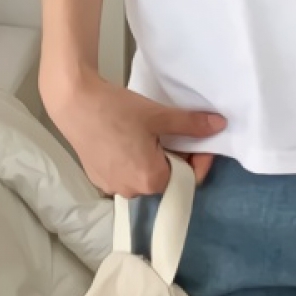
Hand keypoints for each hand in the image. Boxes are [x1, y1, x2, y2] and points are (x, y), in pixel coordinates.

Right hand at [43, 68, 226, 196]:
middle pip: (166, 178)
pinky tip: (131, 138)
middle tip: (174, 130)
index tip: (200, 138)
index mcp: (150, 180)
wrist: (75, 103)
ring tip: (152, 132)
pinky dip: (134, 159)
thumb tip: (220, 125)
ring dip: (154, 157)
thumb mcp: (159, 115)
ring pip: (145, 175)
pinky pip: (126, 174)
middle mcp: (131, 191)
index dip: (199, 158)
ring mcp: (112, 187)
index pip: (187, 178)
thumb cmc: (118, 110)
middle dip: (176, 156)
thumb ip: (191, 124)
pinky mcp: (98, 178)